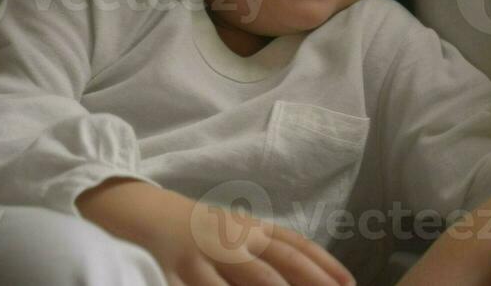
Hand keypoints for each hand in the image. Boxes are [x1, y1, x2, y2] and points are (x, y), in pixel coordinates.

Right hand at [77, 178, 354, 284]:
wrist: (141, 211)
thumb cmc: (192, 230)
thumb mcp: (230, 235)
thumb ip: (258, 253)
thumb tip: (295, 274)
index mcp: (250, 227)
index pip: (296, 244)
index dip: (324, 263)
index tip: (350, 282)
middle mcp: (237, 234)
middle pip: (282, 259)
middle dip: (313, 279)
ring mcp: (211, 248)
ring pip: (252, 275)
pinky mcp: (183, 264)